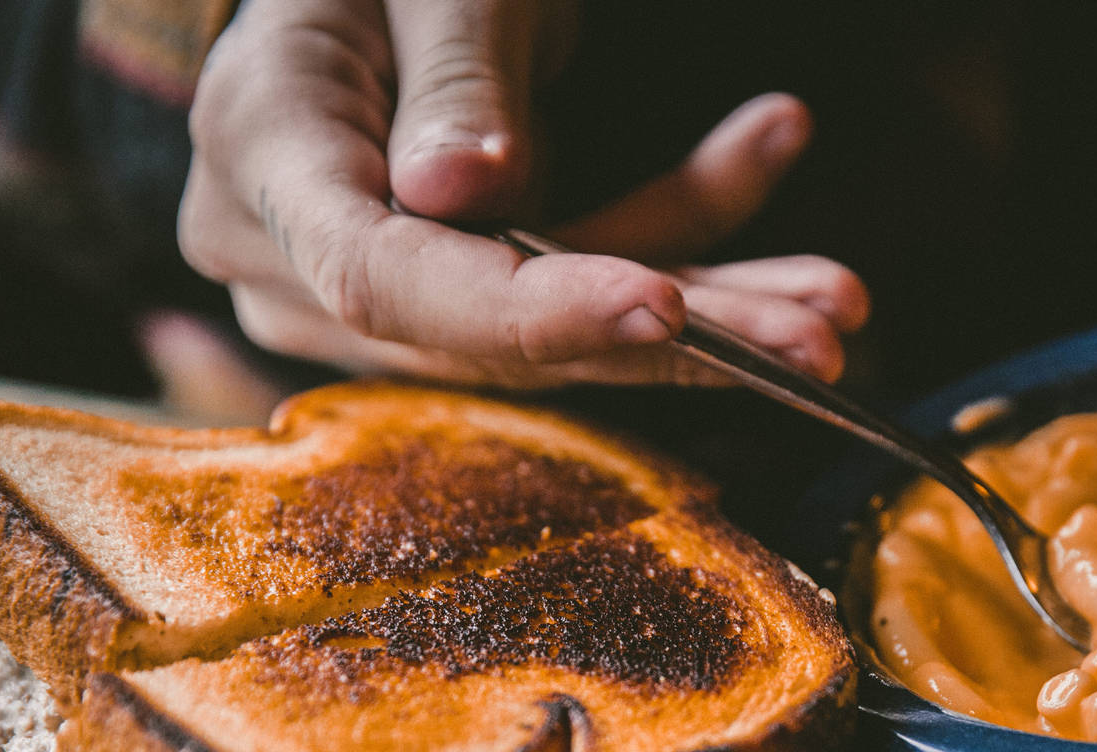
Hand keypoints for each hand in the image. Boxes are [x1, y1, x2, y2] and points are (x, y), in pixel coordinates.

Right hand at [177, 0, 868, 388]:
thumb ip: (451, 71)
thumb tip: (464, 196)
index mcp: (265, 151)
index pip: (386, 277)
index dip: (533, 311)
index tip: (668, 306)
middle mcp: (298, 254)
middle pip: (495, 332)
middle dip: (677, 330)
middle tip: (823, 324)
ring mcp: (372, 290)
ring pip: (553, 335)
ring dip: (707, 306)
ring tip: (831, 294)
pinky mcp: (446, 291)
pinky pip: (567, 290)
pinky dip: (672, 236)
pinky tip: (760, 153)